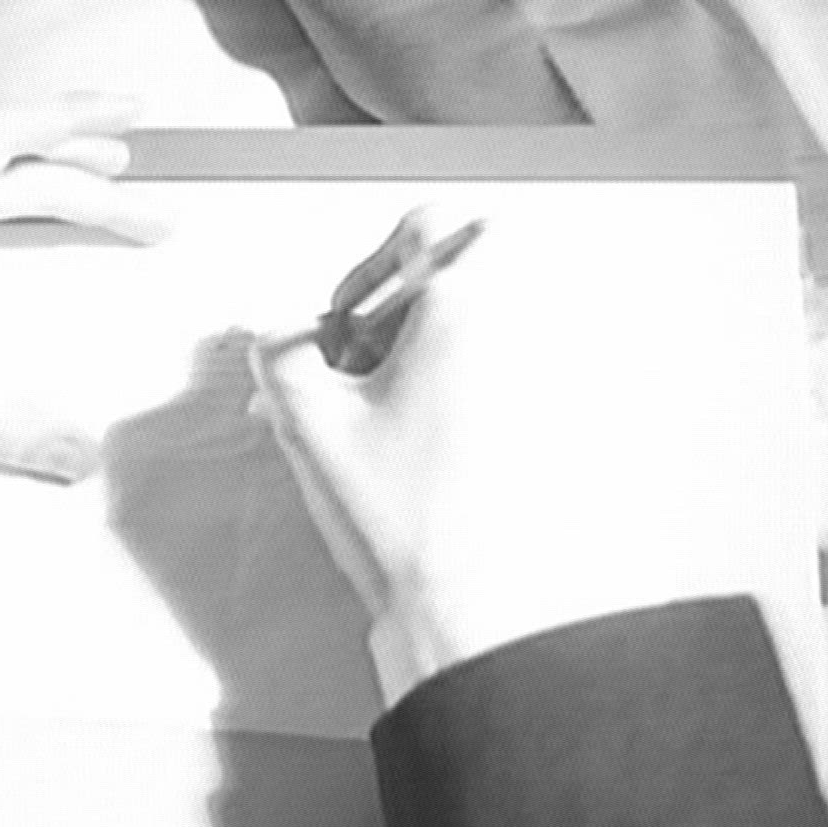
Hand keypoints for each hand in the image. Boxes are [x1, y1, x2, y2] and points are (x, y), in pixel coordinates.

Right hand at [250, 205, 824, 720]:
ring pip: (480, 323)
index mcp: (463, 307)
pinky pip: (502, 371)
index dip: (371, 266)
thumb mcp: (311, 421)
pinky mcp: (554, 419)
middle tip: (363, 365)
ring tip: (378, 416)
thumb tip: (273, 332)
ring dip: (424, 351)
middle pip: (460, 272)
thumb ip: (279, 355)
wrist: (473, 601)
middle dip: (400, 310)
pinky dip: (455, 387)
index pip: (427, 226)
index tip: (345, 322)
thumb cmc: (404, 509)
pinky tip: (414, 442)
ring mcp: (543, 374)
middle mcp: (517, 326)